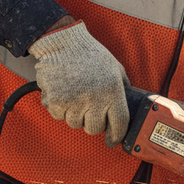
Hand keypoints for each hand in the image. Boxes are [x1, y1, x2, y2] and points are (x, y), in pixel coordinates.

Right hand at [28, 20, 129, 146]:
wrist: (63, 44)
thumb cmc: (90, 54)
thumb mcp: (115, 68)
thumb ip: (123, 87)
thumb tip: (127, 105)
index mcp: (113, 90)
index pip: (119, 123)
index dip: (117, 135)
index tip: (113, 140)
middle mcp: (94, 99)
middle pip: (94, 129)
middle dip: (93, 122)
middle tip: (90, 108)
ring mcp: (74, 102)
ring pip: (75, 124)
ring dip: (76, 114)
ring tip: (76, 95)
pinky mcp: (56, 102)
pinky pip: (59, 116)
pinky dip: (60, 108)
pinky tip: (64, 92)